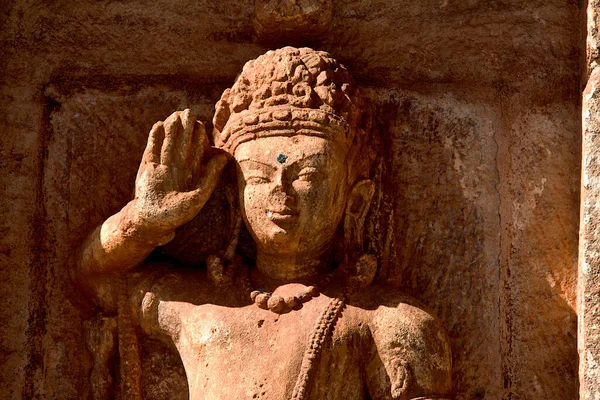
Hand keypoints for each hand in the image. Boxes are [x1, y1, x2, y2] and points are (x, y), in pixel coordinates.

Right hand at [130, 109, 228, 237]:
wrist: (153, 222)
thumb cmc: (177, 213)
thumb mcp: (198, 196)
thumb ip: (210, 177)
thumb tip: (225, 158)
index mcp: (190, 173)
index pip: (195, 151)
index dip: (198, 138)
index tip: (201, 124)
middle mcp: (177, 167)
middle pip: (181, 143)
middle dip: (185, 129)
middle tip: (188, 112)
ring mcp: (162, 166)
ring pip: (167, 143)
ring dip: (171, 130)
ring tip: (175, 115)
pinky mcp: (148, 168)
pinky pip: (152, 150)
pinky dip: (154, 138)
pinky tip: (158, 125)